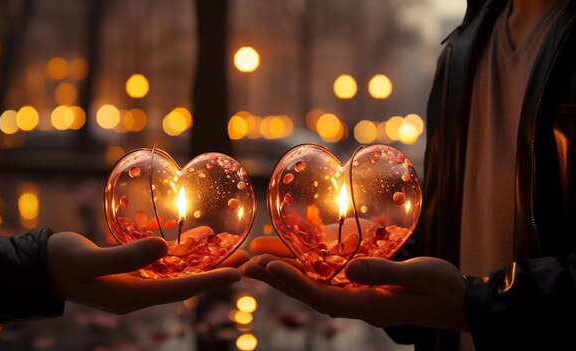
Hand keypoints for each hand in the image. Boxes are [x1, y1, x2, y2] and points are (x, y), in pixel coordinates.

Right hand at [47, 231, 248, 313]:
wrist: (40, 266)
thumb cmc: (60, 262)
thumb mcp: (89, 259)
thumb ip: (125, 256)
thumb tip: (165, 248)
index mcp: (132, 296)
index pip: (180, 290)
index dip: (211, 281)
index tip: (239, 274)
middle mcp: (139, 293)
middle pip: (187, 283)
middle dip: (216, 271)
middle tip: (247, 260)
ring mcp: (136, 282)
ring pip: (179, 272)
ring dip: (204, 260)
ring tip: (231, 247)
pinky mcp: (131, 270)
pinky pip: (164, 263)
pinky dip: (182, 251)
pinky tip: (198, 237)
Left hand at [243, 237, 467, 330]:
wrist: (456, 299)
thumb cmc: (443, 288)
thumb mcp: (421, 277)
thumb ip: (386, 272)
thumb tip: (351, 269)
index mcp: (367, 305)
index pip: (321, 296)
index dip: (292, 282)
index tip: (268, 267)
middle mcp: (355, 302)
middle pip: (307, 290)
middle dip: (276, 277)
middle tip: (246, 264)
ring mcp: (356, 293)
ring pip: (312, 281)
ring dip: (285, 269)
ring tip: (257, 255)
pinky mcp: (361, 282)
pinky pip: (328, 272)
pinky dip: (308, 260)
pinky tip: (293, 247)